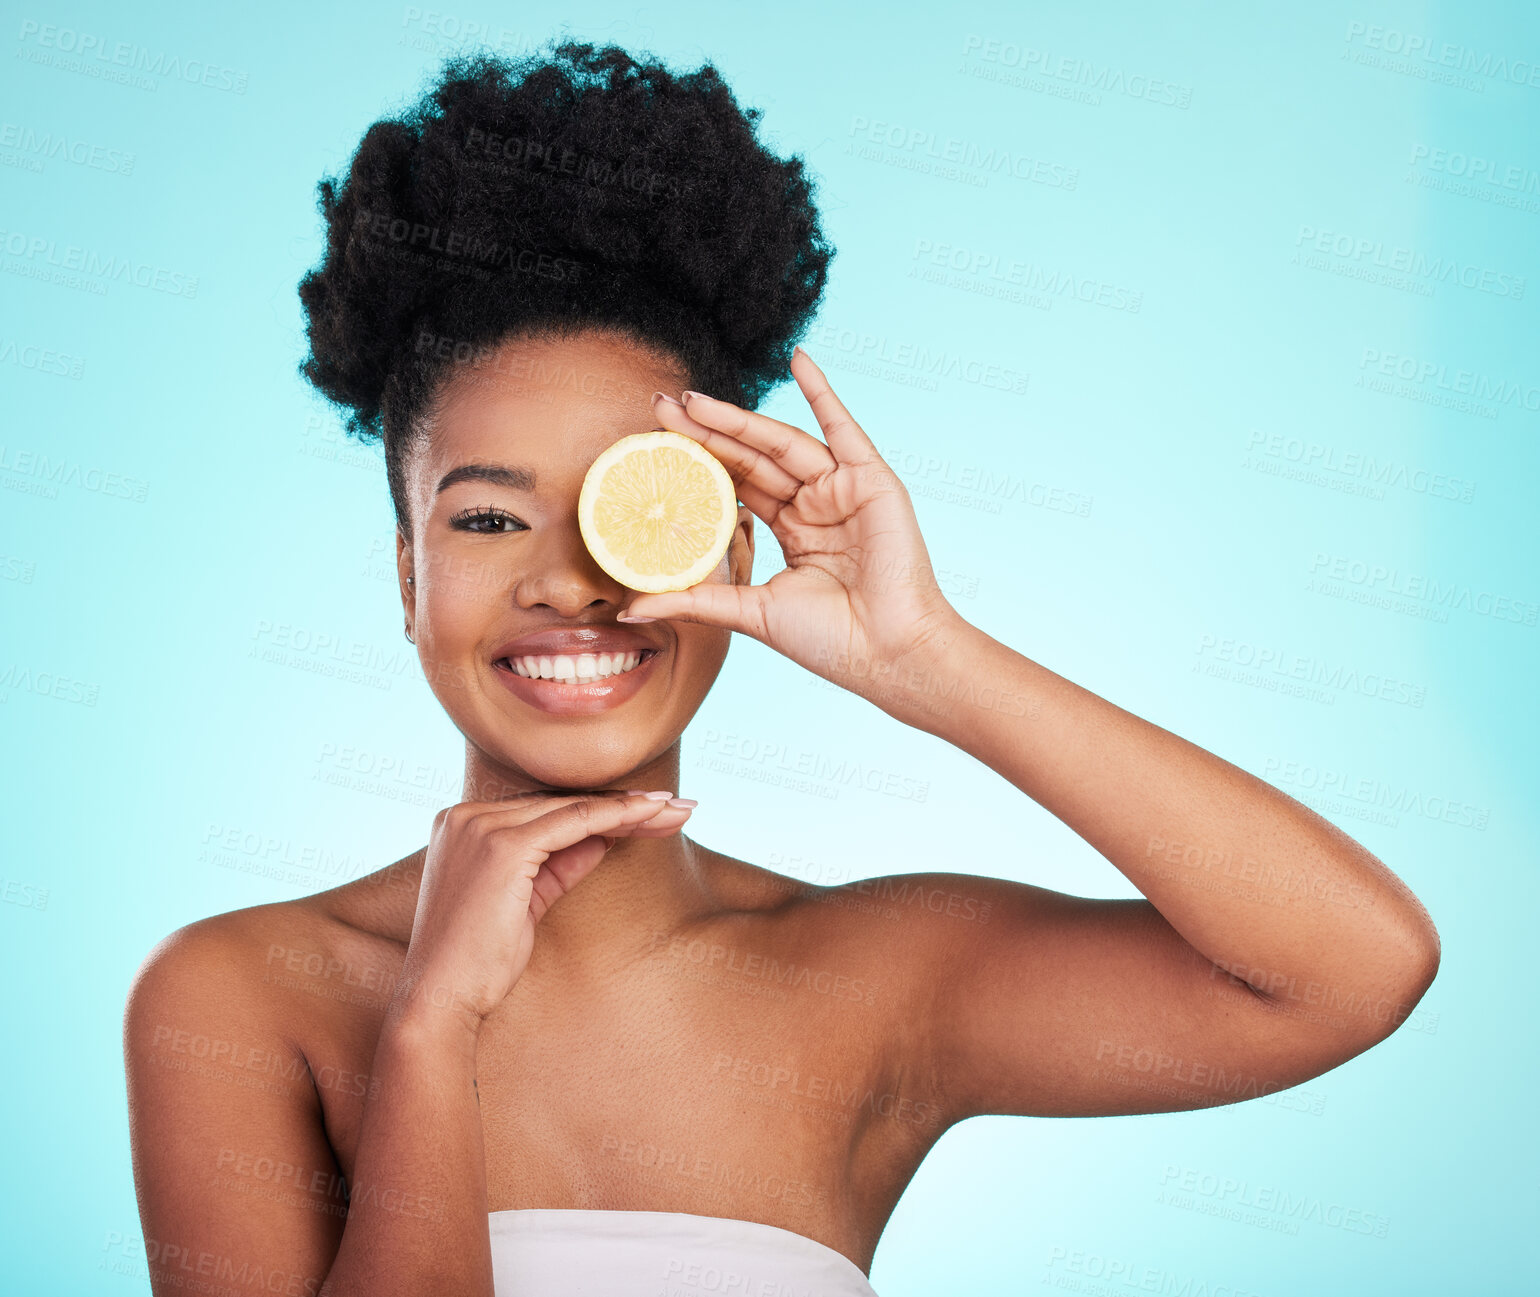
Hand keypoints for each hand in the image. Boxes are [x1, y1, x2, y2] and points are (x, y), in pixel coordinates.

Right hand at [391, 791, 690, 1033]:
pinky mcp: (502, 845)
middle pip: (562, 803)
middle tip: (678, 804)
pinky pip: (575, 822)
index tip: (649, 812)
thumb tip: (604, 838)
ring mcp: (482, 826)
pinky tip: (652, 817)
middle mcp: (466, 815)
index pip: (545, 809)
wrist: (440, 998)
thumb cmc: (479, 962)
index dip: (599, 810)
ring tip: (679, 809)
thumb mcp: (525, 902)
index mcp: (462, 824)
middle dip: (625, 804)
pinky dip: (618, 817)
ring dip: (633, 808)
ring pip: (574, 808)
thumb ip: (559, 866)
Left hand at [624, 347, 966, 699]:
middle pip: (751, 457)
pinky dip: (822, 390)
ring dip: (738, 417)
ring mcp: (843, 489)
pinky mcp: (871, 480)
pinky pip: (843, 426)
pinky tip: (797, 359)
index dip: (698, 461)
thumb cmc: (831, 641)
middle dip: (705, 432)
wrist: (888, 654)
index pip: (737, 484)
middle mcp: (817, 504)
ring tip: (691, 399)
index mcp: (794, 531)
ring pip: (781, 442)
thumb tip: (627, 610)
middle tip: (658, 407)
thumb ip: (694, 601)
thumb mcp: (750, 613)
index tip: (654, 441)